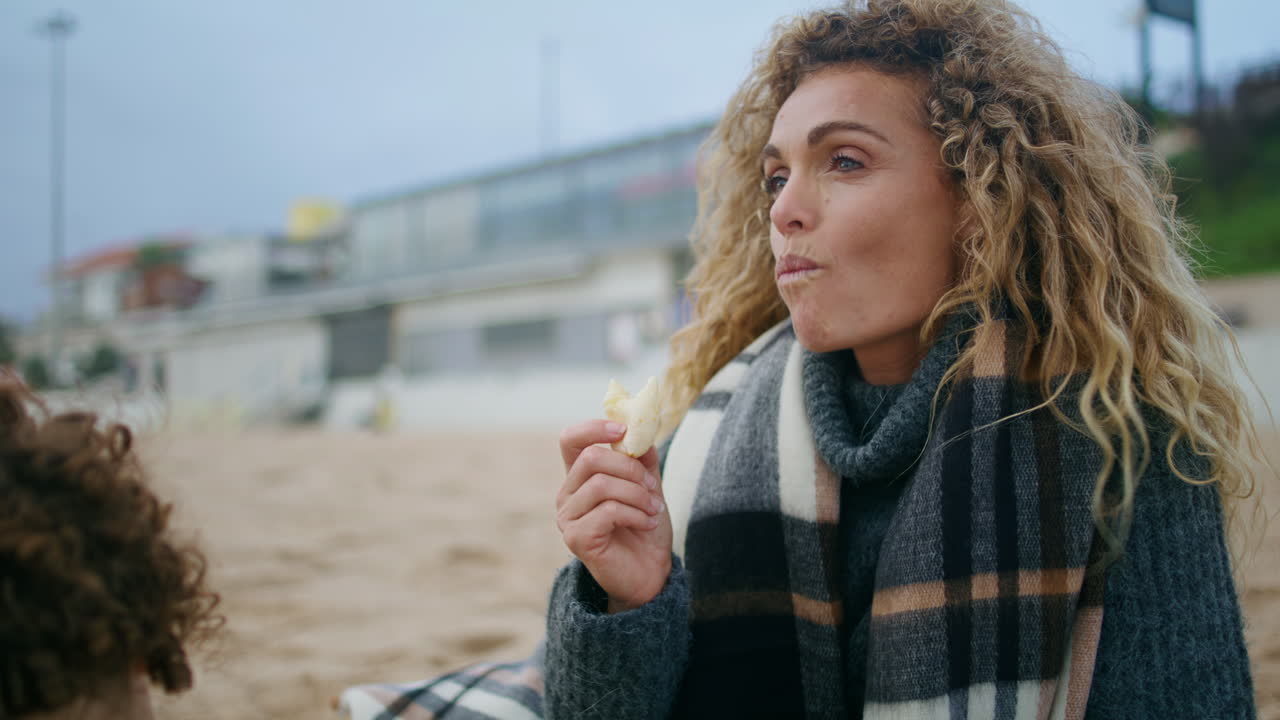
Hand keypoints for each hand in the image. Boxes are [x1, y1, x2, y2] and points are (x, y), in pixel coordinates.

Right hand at [556, 420, 671, 612]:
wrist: (650, 573)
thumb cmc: (644, 528)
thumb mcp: (648, 487)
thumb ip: (642, 460)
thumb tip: (641, 434)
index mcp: (580, 478)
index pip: (571, 440)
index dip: (594, 428)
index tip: (624, 430)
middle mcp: (567, 495)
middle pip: (591, 458)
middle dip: (630, 469)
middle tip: (652, 487)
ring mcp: (568, 517)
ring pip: (601, 484)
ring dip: (637, 494)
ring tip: (653, 509)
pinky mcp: (577, 538)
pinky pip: (608, 511)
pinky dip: (635, 514)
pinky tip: (646, 523)